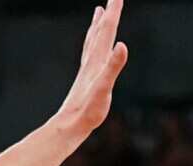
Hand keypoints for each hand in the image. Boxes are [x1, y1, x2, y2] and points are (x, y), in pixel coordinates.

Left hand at [53, 0, 129, 138]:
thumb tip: (122, 45)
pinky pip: (89, 54)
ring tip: (98, 12)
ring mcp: (87, 69)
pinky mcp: (85, 79)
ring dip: (97, 26)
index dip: (113, 14)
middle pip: (100, 32)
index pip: (107, 32)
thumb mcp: (104, 88)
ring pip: (93, 41)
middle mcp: (91, 61)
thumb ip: (113, 67)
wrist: (69, 125)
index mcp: (97, 61)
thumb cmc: (88, 110)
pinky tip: (92, 47)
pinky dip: (92, 44)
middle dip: (108, 14)